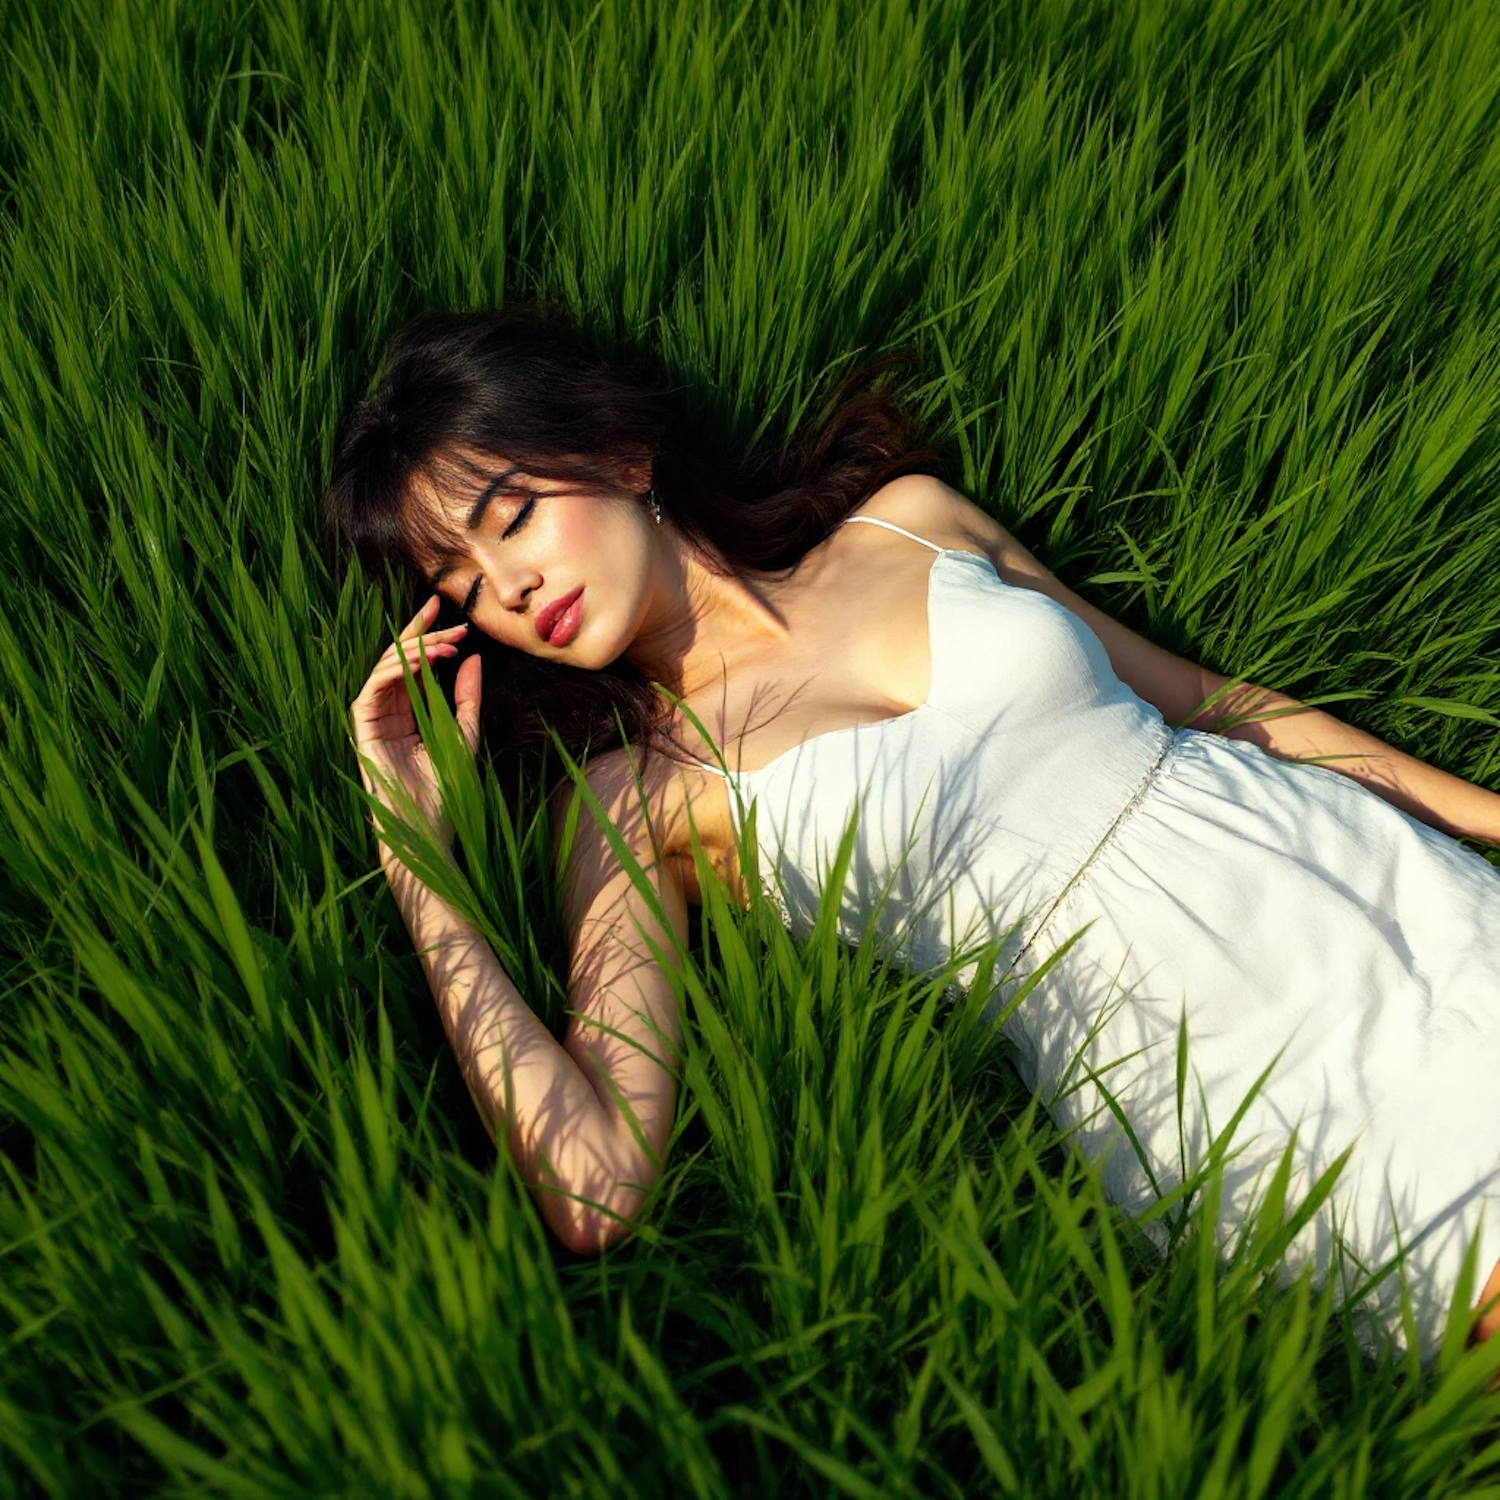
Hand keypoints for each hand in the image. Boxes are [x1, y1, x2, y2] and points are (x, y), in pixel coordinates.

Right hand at [349, 594, 482, 859]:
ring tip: (446, 643)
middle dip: (420, 633)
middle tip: (445, 614)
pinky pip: (373, 688)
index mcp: (409, 713)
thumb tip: (474, 657)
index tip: (446, 611)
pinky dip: (395, 670)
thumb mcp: (464, 733)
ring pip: (385, 669)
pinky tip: (421, 661)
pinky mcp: (362, 728)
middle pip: (398, 661)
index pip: (415, 666)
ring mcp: (373, 719)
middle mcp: (388, 712)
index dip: (426, 635)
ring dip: (416, 650)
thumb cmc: (446, 790)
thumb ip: (467, 697)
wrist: (429, 827)